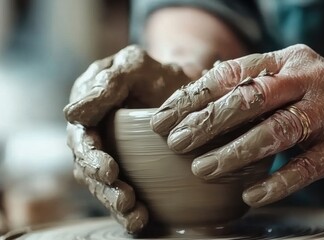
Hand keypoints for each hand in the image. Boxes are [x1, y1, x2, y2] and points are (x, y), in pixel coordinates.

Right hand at [64, 45, 190, 232]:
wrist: (177, 85)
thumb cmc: (154, 73)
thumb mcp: (133, 66)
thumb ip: (106, 85)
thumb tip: (71, 115)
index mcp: (87, 107)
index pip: (81, 136)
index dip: (91, 156)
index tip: (108, 170)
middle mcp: (93, 132)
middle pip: (89, 166)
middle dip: (105, 185)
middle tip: (124, 197)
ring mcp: (108, 151)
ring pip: (103, 183)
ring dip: (116, 201)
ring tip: (135, 215)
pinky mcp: (125, 167)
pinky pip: (121, 189)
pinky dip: (128, 208)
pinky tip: (139, 220)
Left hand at [151, 44, 323, 206]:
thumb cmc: (316, 98)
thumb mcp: (285, 78)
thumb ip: (246, 86)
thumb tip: (192, 100)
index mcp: (286, 60)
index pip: (231, 74)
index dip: (194, 96)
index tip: (164, 118)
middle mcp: (306, 80)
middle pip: (250, 99)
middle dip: (207, 122)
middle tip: (175, 142)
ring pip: (276, 131)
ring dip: (235, 152)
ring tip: (202, 168)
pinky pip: (305, 167)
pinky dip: (276, 183)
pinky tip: (249, 195)